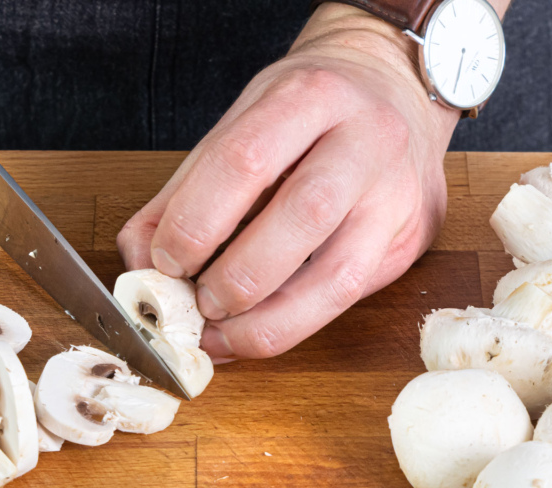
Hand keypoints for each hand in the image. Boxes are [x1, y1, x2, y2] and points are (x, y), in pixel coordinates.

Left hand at [118, 3, 461, 360]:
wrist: (390, 90)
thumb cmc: (305, 114)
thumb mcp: (240, 125)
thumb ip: (185, 191)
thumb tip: (141, 264)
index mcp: (312, 95)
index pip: (246, 160)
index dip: (196, 222)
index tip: (164, 263)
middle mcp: (368, 139)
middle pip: (304, 216)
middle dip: (237, 278)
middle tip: (199, 305)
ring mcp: (398, 194)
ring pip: (338, 277)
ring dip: (269, 321)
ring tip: (224, 333)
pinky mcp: (410, 241)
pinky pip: (350, 297)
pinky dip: (296, 323)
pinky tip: (260, 327)